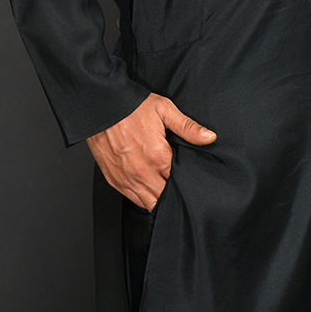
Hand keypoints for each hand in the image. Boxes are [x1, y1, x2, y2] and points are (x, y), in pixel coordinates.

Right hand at [86, 93, 215, 209]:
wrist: (101, 107)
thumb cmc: (131, 107)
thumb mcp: (164, 110)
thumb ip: (188, 127)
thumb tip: (209, 137)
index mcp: (158, 157)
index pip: (180, 182)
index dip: (187, 183)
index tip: (191, 179)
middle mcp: (142, 172)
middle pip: (166, 197)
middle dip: (175, 195)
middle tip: (181, 188)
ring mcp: (127, 179)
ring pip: (150, 204)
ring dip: (159, 200)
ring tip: (167, 192)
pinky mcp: (115, 180)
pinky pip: (133, 199)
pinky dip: (143, 198)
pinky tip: (150, 191)